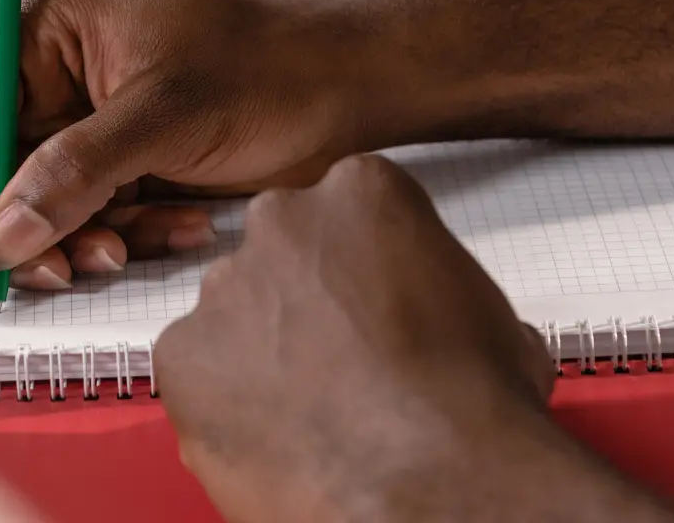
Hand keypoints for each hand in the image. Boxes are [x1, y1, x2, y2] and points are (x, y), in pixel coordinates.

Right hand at [0, 0, 370, 293]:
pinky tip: (181, 227)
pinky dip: (123, 235)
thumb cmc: (262, 74)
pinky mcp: (113, 158)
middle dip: (25, 225)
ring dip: (80, 238)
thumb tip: (2, 234)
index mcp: (43, 22)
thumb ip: (77, 172)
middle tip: (57, 272)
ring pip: (37, 203)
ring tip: (131, 249)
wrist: (343, 92)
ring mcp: (80, 115)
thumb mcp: (165, 117)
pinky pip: (86, 215)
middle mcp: (48, 66)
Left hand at [155, 155, 673, 522]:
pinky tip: (272, 431)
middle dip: (300, 299)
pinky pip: (192, 370)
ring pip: (231, 313)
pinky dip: (220, 400)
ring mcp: (224, 286)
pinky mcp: (181, 354)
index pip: (342, 209)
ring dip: (259, 350)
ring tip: (309, 408)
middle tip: (336, 358)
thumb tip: (447, 320)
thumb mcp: (492, 314)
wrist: (431, 482)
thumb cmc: (471, 405)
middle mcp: (282, 221)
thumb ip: (440, 289)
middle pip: (279, 252)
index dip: (358, 265)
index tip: (369, 302)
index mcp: (361, 191)